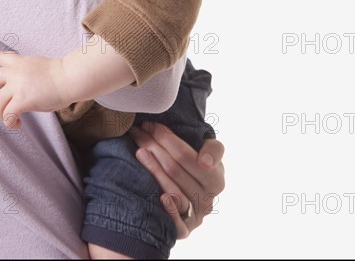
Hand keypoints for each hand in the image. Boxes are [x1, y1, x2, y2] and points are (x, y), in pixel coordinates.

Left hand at [0, 51, 66, 129]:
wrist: (70, 78)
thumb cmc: (62, 75)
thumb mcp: (39, 65)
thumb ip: (26, 72)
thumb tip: (18, 88)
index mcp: (21, 62)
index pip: (0, 56)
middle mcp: (15, 72)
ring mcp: (17, 86)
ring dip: (2, 114)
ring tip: (11, 119)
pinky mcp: (22, 100)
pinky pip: (8, 115)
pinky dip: (10, 122)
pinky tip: (17, 124)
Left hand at [129, 122, 224, 238]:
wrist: (193, 191)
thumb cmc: (198, 166)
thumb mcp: (210, 152)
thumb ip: (214, 149)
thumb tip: (204, 162)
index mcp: (216, 179)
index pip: (185, 155)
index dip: (166, 138)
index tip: (151, 125)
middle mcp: (208, 200)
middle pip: (173, 169)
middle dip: (153, 147)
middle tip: (138, 133)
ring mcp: (196, 216)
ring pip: (171, 190)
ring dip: (151, 168)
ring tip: (139, 151)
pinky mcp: (184, 230)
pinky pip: (176, 224)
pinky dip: (168, 209)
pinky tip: (159, 196)